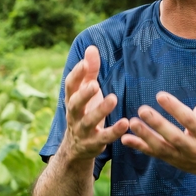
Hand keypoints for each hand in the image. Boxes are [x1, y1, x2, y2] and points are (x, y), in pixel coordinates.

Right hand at [61, 45, 128, 160]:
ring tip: (113, 98)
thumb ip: (89, 71)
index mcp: (71, 99)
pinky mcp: (94, 143)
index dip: (76, 74)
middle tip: (95, 84)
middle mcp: (74, 115)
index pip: (70, 86)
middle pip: (75, 104)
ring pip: (89, 121)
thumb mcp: (86, 91)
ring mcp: (83, 130)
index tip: (85, 63)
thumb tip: (91, 47)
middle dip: (84, 94)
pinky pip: (104, 137)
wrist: (76, 147)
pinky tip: (126, 123)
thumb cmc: (85, 111)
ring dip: (100, 110)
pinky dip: (114, 131)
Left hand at [121, 64, 195, 181]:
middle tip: (142, 109)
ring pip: (162, 147)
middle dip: (158, 124)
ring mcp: (181, 155)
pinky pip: (153, 154)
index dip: (175, 108)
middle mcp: (193, 146)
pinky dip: (139, 147)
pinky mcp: (171, 160)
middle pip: (174, 136)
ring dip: (145, 136)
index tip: (160, 95)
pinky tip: (125, 138)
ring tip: (131, 122)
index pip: (189, 119)